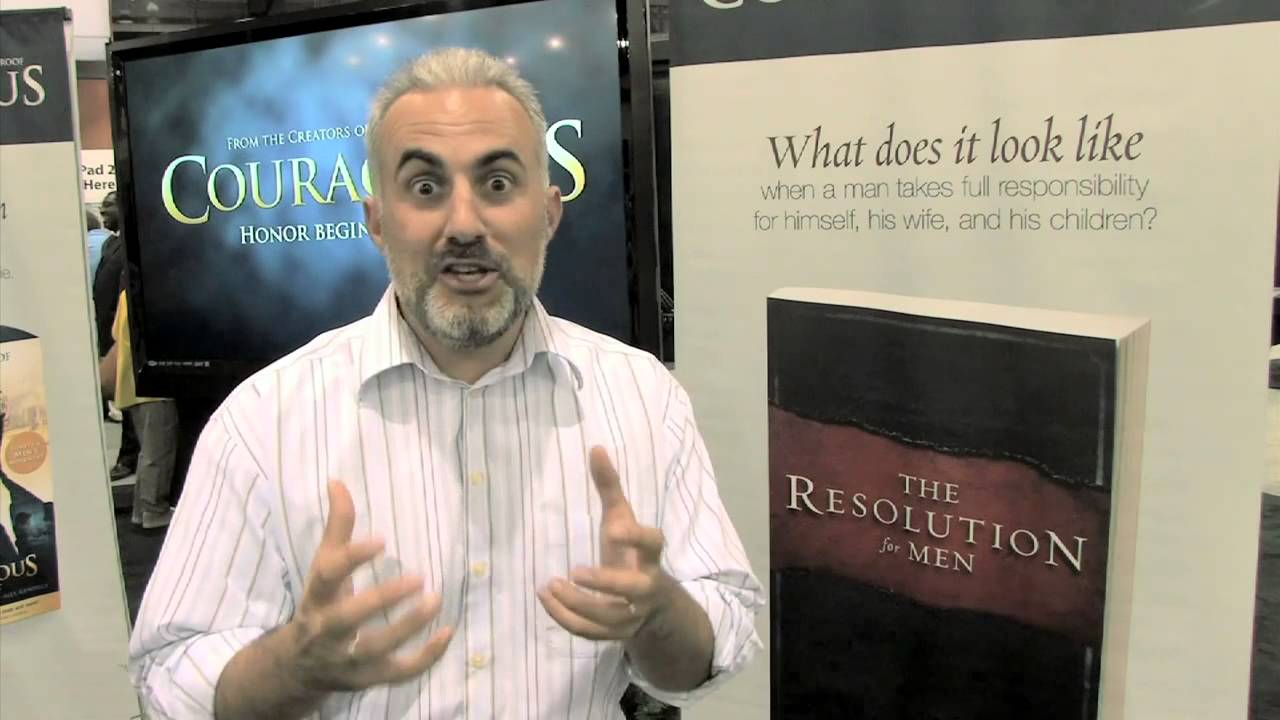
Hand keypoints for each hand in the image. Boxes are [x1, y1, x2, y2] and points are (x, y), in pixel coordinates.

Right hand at [285, 481, 452, 691]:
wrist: (297, 668)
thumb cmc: (320, 604)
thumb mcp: (323, 568)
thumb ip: (337, 527)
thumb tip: (338, 482)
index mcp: (317, 596)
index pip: (329, 575)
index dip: (353, 558)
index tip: (383, 541)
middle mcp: (327, 630)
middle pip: (348, 619)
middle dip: (382, 600)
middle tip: (420, 578)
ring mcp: (346, 659)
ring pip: (376, 649)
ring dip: (408, 627)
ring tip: (437, 599)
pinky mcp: (367, 679)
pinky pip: (397, 674)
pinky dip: (425, 657)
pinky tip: (448, 632)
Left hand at [538, 447, 672, 640]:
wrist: (653, 606)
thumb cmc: (631, 553)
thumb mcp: (623, 519)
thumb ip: (609, 487)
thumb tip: (595, 447)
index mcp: (651, 555)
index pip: (652, 544)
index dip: (636, 538)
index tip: (614, 531)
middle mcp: (646, 586)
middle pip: (633, 589)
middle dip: (606, 583)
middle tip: (575, 572)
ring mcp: (633, 613)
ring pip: (607, 616)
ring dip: (576, 603)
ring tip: (548, 585)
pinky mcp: (617, 633)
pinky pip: (591, 632)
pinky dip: (566, 618)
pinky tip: (546, 599)